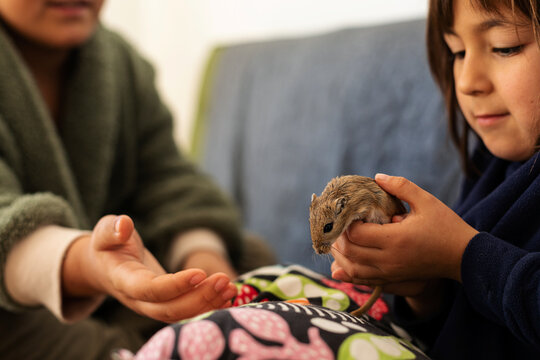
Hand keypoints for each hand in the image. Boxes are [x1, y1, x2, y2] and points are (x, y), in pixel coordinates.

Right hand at [62, 215, 236, 322]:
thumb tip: (124, 225)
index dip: (174, 286)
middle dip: (199, 298)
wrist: (105, 267)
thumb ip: (112, 229)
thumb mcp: (105, 232)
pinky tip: (229, 296)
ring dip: (208, 304)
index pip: (149, 290)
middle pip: (169, 309)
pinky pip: (187, 313)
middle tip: (224, 281)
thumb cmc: (109, 245)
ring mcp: (152, 307)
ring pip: (181, 315)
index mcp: (123, 281)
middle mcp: (138, 301)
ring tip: (231, 288)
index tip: (200, 273)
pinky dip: (209, 307)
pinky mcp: (166, 305)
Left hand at [330, 174, 477, 286]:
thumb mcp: (426, 201)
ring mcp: (390, 272)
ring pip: (352, 269)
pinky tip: (341, 261)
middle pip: (350, 251)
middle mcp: (389, 259)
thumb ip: (400, 186)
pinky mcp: (392, 279)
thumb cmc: (445, 226)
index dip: (347, 222)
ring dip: (340, 255)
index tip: (350, 211)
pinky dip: (348, 271)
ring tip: (337, 240)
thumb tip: (377, 177)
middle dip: (339, 237)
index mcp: (395, 239)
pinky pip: (362, 279)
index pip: (356, 233)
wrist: (464, 256)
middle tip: (339, 223)